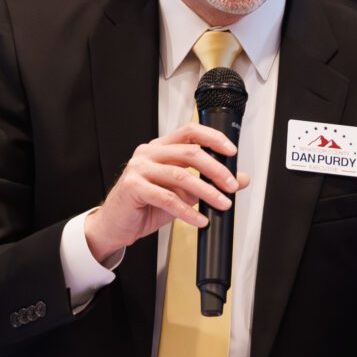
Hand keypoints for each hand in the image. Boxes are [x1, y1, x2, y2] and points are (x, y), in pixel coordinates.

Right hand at [83, 122, 250, 261]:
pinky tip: (199, 220)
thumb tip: (240, 179)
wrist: (116, 225)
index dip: (213, 138)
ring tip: (221, 203)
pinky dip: (187, 211)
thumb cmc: (146, 205)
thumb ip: (208, 183)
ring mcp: (139, 168)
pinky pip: (167, 198)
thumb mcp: (183, 193)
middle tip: (231, 185)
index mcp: (160, 148)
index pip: (190, 132)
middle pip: (189, 152)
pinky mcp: (134, 187)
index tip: (231, 152)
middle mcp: (149, 153)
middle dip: (215, 169)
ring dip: (206, 192)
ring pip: (180, 176)